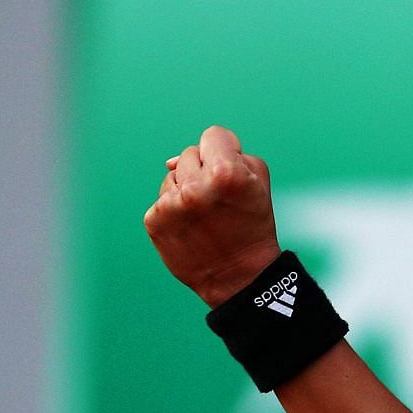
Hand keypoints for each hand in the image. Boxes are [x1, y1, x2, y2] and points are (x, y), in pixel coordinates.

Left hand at [144, 125, 283, 306]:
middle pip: (189, 154)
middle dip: (203, 171)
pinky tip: (190, 227)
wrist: (238, 277)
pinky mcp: (154, 221)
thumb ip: (230, 152)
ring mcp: (171, 205)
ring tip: (204, 216)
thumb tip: (173, 159)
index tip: (229, 174)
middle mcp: (194, 188)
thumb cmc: (252, 225)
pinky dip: (174, 210)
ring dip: (186, 190)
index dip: (224, 151)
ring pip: (172, 177)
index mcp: (225, 174)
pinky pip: (162, 199)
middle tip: (219, 201)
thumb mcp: (258, 181)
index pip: (213, 135)